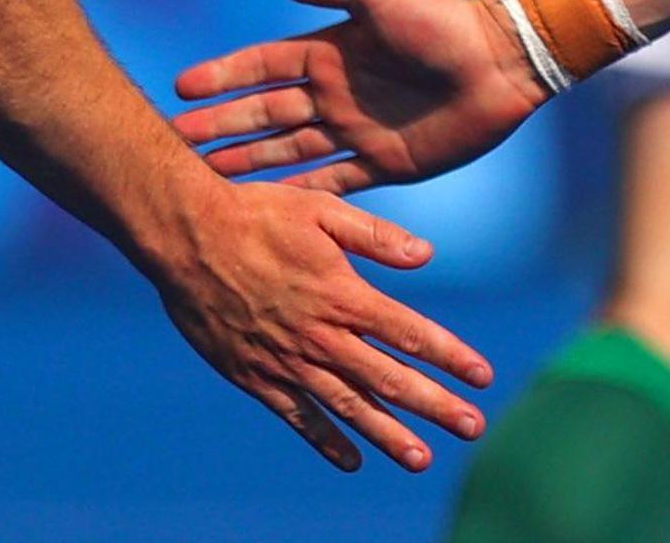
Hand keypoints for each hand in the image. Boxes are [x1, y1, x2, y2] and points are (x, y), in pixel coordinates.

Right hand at [140, 170, 492, 471]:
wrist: (185, 237)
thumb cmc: (256, 213)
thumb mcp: (320, 209)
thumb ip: (375, 236)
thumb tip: (427, 256)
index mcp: (342, 293)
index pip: (410, 333)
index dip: (450, 356)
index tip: (484, 376)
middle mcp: (320, 335)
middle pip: (389, 380)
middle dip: (435, 405)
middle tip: (474, 428)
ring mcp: (287, 361)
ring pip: (348, 407)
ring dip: (388, 436)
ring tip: (422, 460)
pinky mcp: (256, 376)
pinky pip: (298, 417)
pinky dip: (326, 440)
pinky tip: (352, 461)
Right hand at [171, 0, 550, 191]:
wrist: (501, 60)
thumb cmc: (440, 20)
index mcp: (330, 51)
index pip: (263, 65)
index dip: (224, 75)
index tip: (179, 88)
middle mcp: (335, 93)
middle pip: (266, 112)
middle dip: (222, 125)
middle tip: (176, 142)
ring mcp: (356, 131)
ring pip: (288, 150)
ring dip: (249, 161)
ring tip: (207, 175)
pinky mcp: (384, 164)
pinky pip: (333, 183)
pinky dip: (300, 196)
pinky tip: (267, 209)